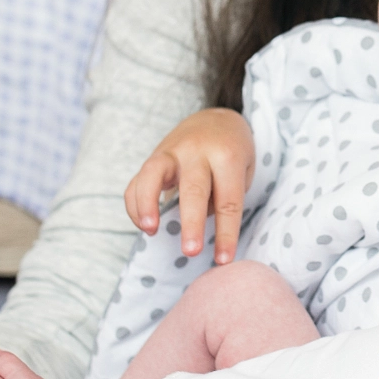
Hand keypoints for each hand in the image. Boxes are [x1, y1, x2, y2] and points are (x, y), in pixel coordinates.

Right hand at [123, 108, 254, 261]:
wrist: (216, 118)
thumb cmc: (233, 152)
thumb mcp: (243, 170)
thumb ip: (224, 195)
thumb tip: (199, 226)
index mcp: (227, 155)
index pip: (228, 200)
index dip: (226, 233)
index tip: (224, 260)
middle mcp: (197, 151)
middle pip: (194, 189)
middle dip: (192, 222)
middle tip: (191, 251)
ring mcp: (171, 151)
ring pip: (154, 175)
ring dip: (149, 204)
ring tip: (150, 231)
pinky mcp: (153, 156)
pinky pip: (138, 180)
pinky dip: (136, 204)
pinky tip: (144, 225)